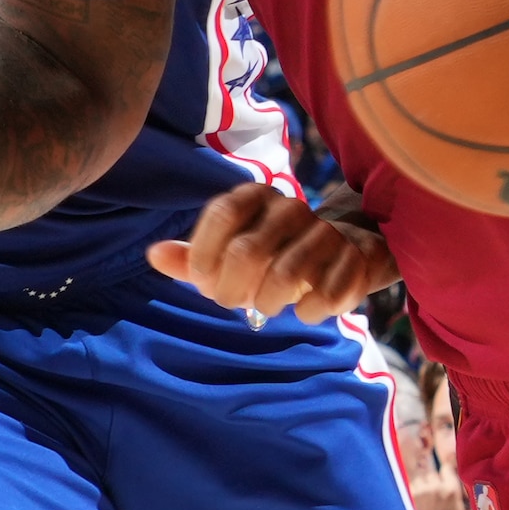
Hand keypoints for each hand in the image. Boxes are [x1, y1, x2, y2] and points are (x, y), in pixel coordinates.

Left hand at [153, 186, 395, 325]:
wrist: (343, 252)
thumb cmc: (273, 256)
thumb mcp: (228, 256)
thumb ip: (192, 258)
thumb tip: (153, 255)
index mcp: (257, 196)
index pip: (222, 212)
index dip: (204, 253)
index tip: (203, 280)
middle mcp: (291, 208)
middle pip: (248, 250)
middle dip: (231, 288)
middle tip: (231, 302)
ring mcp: (326, 233)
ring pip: (288, 272)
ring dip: (268, 301)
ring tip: (265, 307)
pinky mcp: (354, 260)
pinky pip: (327, 292)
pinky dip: (309, 311)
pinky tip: (303, 312)